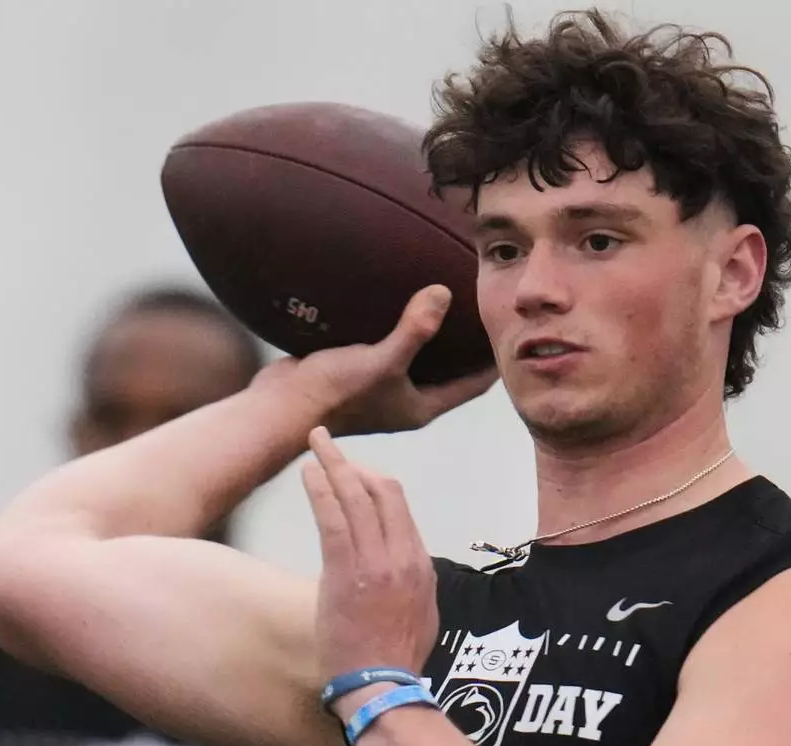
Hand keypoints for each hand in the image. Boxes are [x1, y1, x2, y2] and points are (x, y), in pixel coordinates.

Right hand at [253, 285, 497, 436]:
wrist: (280, 407)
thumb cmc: (333, 395)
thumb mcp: (381, 361)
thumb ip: (414, 330)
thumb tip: (442, 294)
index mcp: (420, 407)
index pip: (473, 384)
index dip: (493, 359)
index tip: (511, 330)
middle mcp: (404, 400)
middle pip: (449, 369)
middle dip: (466, 344)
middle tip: (483, 307)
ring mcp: (380, 386)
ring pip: (418, 357)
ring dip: (430, 334)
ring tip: (446, 298)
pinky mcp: (357, 371)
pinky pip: (387, 345)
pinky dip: (398, 327)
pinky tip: (399, 301)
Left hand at [301, 426, 438, 705]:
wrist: (382, 685)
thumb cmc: (396, 656)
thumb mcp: (422, 612)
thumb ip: (414, 581)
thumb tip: (404, 564)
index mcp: (419, 563)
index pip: (398, 506)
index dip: (373, 480)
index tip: (351, 472)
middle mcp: (403, 554)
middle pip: (382, 490)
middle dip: (354, 462)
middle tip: (328, 445)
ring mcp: (376, 561)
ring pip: (357, 495)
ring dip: (334, 462)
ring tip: (316, 442)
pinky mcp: (347, 571)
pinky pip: (334, 518)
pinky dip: (321, 489)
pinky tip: (308, 472)